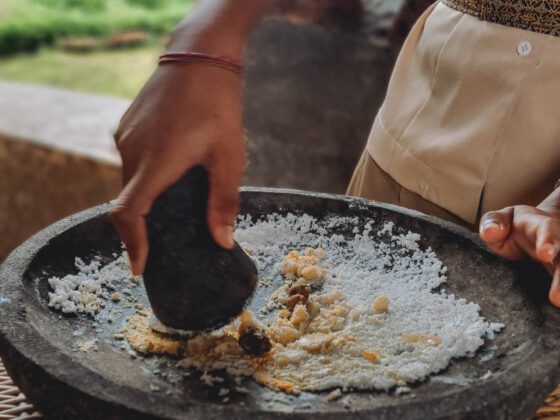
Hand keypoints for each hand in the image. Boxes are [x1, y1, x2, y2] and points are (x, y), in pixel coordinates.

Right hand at [110, 63, 244, 274]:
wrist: (199, 56)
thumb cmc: (219, 105)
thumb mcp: (230, 157)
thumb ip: (224, 202)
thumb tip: (223, 242)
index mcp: (156, 163)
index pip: (128, 213)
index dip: (131, 244)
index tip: (139, 266)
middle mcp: (132, 151)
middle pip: (128, 201)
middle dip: (141, 227)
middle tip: (162, 244)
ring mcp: (126, 136)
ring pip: (129, 181)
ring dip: (144, 200)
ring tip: (170, 211)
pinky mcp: (127, 125)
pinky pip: (131, 161)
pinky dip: (144, 179)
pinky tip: (168, 177)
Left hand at [480, 205, 559, 306]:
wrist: (532, 228)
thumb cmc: (512, 226)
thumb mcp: (499, 219)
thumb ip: (493, 222)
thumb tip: (491, 231)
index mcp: (539, 225)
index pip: (546, 230)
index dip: (548, 241)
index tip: (545, 254)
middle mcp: (558, 242)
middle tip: (557, 297)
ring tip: (558, 304)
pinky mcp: (558, 272)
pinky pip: (559, 280)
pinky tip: (557, 310)